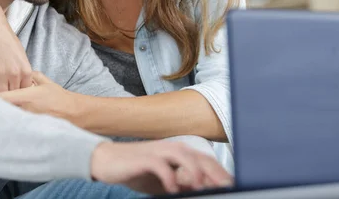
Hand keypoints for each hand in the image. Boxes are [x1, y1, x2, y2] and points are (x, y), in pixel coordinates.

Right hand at [0, 0, 32, 92]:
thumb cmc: (4, 37)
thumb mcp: (19, 54)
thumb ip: (21, 71)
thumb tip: (20, 85)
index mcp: (26, 70)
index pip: (25, 91)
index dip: (18, 93)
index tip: (13, 91)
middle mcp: (15, 74)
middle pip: (13, 95)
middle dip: (8, 94)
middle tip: (2, 91)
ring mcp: (1, 74)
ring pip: (0, 94)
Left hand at [0, 72, 77, 120]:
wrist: (73, 113)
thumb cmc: (59, 97)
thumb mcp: (45, 82)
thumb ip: (31, 75)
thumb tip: (21, 73)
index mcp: (26, 96)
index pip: (1, 97)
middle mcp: (24, 110)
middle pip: (0, 109)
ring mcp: (26, 121)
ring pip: (6, 118)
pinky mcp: (29, 129)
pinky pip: (14, 125)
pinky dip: (8, 122)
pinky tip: (3, 122)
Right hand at [90, 141, 232, 194]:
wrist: (106, 161)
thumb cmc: (136, 170)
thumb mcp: (163, 181)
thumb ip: (182, 184)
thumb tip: (201, 190)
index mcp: (180, 153)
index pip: (207, 163)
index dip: (221, 175)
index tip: (233, 187)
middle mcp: (172, 149)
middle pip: (200, 158)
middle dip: (215, 174)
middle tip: (227, 188)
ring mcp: (158, 151)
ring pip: (184, 156)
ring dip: (195, 171)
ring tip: (202, 187)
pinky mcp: (144, 157)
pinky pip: (159, 165)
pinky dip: (168, 176)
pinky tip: (172, 189)